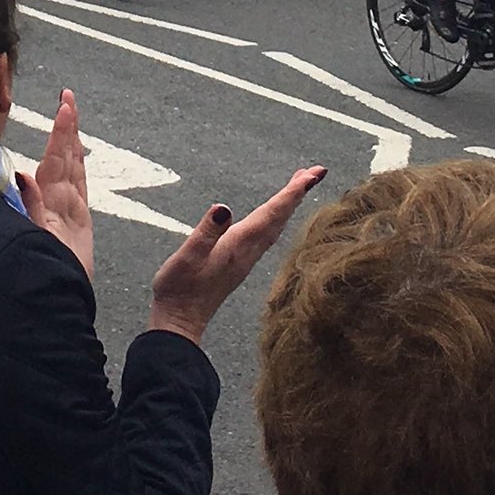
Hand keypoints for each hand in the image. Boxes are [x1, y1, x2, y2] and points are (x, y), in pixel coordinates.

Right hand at [15, 89, 93, 279]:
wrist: (67, 309)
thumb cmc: (48, 278)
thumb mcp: (34, 245)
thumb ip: (30, 209)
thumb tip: (22, 172)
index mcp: (58, 208)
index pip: (59, 161)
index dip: (61, 132)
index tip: (65, 104)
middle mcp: (71, 208)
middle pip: (71, 160)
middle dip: (69, 128)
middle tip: (69, 98)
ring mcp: (78, 218)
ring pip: (77, 172)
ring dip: (73, 144)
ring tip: (71, 120)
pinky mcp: (80, 229)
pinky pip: (78, 188)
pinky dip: (75, 168)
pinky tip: (74, 162)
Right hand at [149, 165, 326, 347]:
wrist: (178, 323)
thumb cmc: (178, 289)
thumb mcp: (187, 256)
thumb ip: (206, 232)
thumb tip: (223, 207)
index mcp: (238, 246)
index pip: (271, 214)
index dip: (292, 193)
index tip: (312, 175)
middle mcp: (247, 252)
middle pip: (279, 218)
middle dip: (297, 193)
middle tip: (316, 171)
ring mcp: (244, 259)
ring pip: (275, 226)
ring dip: (288, 204)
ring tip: (299, 185)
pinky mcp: (238, 264)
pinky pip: (266, 235)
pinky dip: (276, 218)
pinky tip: (273, 216)